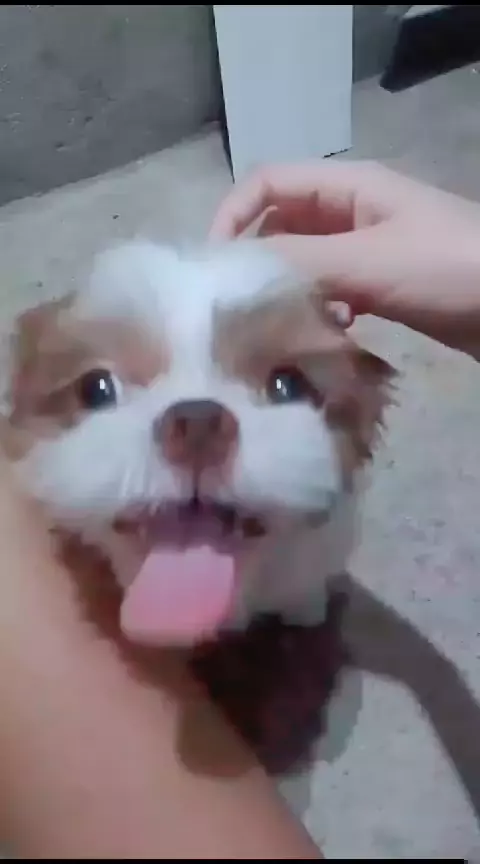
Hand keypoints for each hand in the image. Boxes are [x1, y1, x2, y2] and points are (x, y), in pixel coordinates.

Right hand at [210, 160, 479, 355]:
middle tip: (240, 305)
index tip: (214, 266)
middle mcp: (351, 211)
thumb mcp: (368, 261)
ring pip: (305, 262)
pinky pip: (333, 289)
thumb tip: (232, 275)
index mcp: (347, 186)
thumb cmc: (446, 268)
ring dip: (290, 289)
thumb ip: (299, 262)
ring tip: (285, 323)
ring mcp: (367, 248)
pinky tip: (334, 331)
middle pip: (281, 224)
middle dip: (258, 261)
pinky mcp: (382, 284)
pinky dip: (323, 308)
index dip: (232, 215)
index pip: (267, 183)